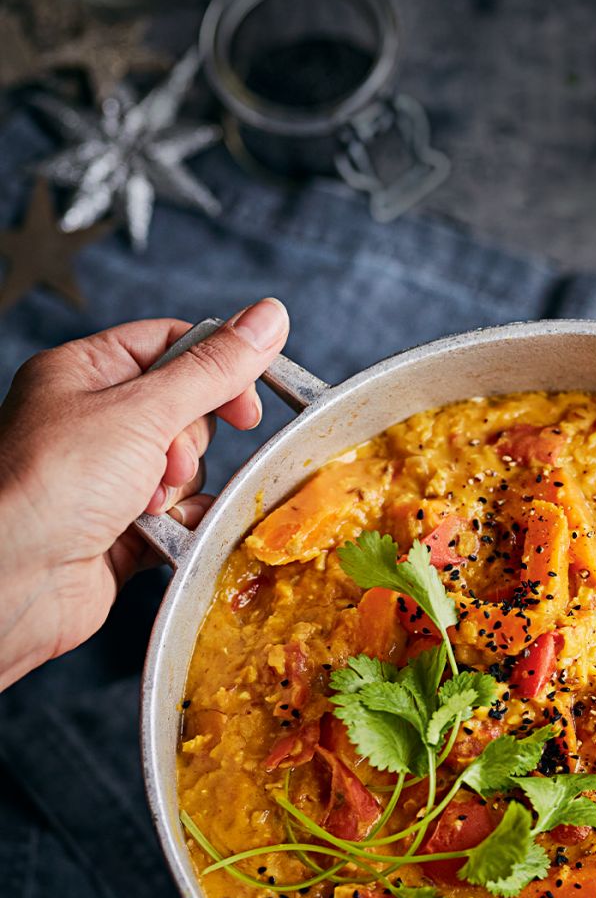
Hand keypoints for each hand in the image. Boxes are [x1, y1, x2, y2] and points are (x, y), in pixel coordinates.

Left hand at [0, 299, 289, 689]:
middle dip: (187, 442)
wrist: (13, 581)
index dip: (218, 369)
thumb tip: (268, 317)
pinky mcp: (124, 526)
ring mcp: (109, 476)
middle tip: (162, 460)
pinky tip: (158, 531)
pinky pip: (181, 514)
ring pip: (188, 467)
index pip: (174, 346)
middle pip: (187, 411)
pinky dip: (180, 523)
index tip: (246, 404)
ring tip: (143, 503)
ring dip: (179, 488)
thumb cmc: (49, 486)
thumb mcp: (142, 410)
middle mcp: (95, 421)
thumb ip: (213, 369)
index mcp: (85, 373)